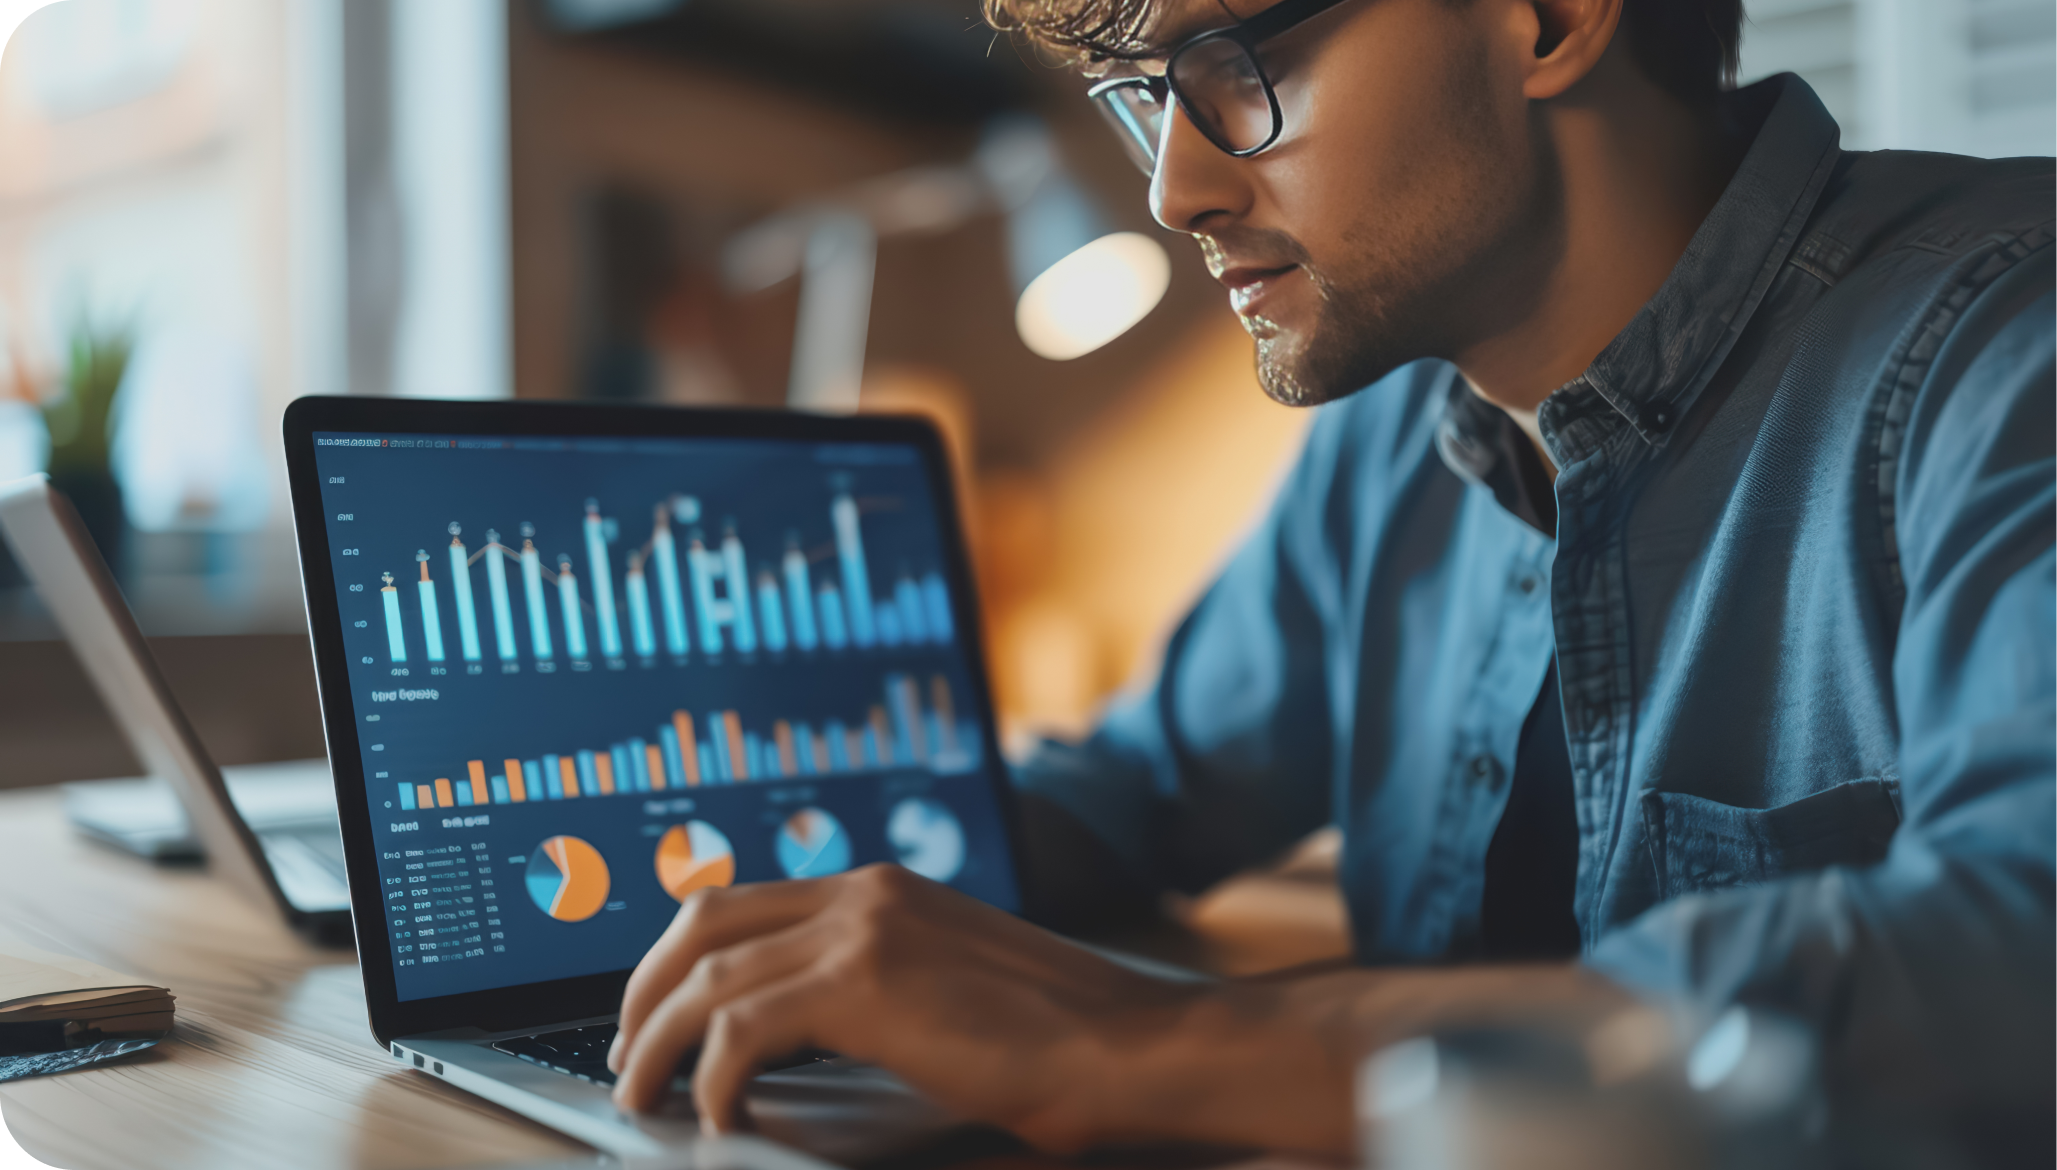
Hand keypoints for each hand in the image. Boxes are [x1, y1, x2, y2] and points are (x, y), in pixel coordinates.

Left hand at [608, 863, 1216, 1148]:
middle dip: (647, 990)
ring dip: (657, 1042)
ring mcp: (864, 930)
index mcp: (883, 889)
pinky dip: (711, 1077)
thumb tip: (796, 1040)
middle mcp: (865, 892)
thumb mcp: (953, 990)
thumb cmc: (1062, 1041)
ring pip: (708, 978)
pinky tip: (719, 1114)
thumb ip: (880, 989)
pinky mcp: (865, 983)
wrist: (1131, 1047)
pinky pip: (741, 1029)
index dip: (680, 958)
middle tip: (628, 1054)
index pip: (744, 900)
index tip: (654, 1012)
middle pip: (703, 922)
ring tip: (643, 1095)